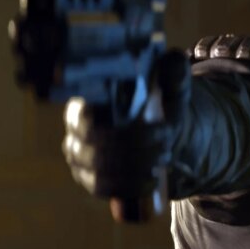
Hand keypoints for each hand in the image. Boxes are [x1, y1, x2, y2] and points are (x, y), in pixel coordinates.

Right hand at [61, 49, 190, 220]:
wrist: (159, 133)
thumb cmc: (159, 104)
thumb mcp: (170, 89)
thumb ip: (174, 73)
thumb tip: (173, 60)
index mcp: (88, 98)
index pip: (89, 116)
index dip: (123, 127)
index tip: (161, 129)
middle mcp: (75, 127)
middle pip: (98, 144)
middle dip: (138, 147)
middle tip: (167, 144)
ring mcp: (78, 155)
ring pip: (100, 168)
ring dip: (136, 167)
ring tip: (163, 159)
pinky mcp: (88, 178)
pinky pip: (101, 188)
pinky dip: (128, 187)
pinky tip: (150, 180)